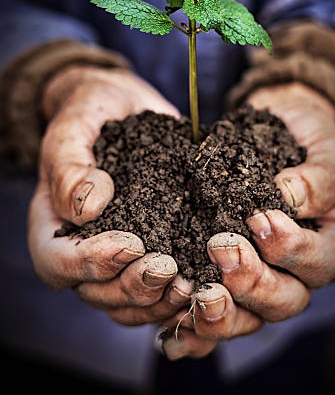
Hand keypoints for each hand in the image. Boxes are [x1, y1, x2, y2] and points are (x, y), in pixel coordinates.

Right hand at [28, 64, 191, 324]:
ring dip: (160, 301)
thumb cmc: (90, 113)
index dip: (91, 264)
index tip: (131, 243)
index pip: (57, 263)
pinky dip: (179, 297)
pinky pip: (159, 291)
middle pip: (97, 292)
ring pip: (130, 303)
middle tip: (169, 269)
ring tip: (191, 283)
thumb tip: (87, 207)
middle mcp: (83, 249)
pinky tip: (206, 285)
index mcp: (53, 224)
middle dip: (134, 287)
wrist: (121, 105)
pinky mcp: (154, 249)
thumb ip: (71, 165)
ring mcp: (119, 256)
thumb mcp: (75, 127)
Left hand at [161, 82, 334, 358]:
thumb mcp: (324, 147)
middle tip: (220, 247)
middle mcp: (298, 270)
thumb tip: (290, 197)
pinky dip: (192, 329)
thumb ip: (319, 175)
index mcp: (332, 242)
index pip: (325, 263)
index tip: (261, 219)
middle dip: (252, 281)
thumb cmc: (306, 138)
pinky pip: (213, 317)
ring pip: (248, 318)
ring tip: (194, 292)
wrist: (277, 127)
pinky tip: (171, 330)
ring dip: (221, 313)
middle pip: (286, 301)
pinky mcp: (224, 280)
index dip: (294, 250)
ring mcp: (261, 279)